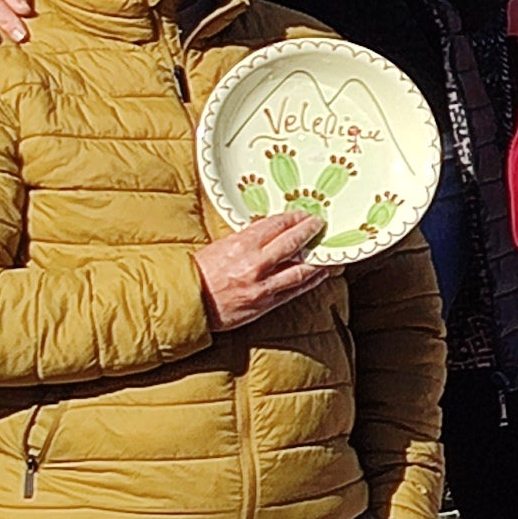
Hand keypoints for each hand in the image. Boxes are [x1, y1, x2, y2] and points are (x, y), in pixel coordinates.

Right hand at [194, 208, 333, 331]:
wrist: (186, 303)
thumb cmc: (198, 274)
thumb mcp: (219, 247)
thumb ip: (245, 240)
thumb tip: (268, 232)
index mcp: (241, 245)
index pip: (275, 225)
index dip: (293, 218)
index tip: (303, 214)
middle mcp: (255, 264)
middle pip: (292, 243)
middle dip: (309, 232)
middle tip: (320, 224)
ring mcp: (263, 285)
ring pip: (301, 270)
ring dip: (319, 260)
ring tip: (331, 252)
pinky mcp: (265, 304)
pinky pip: (295, 291)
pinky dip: (311, 281)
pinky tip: (320, 275)